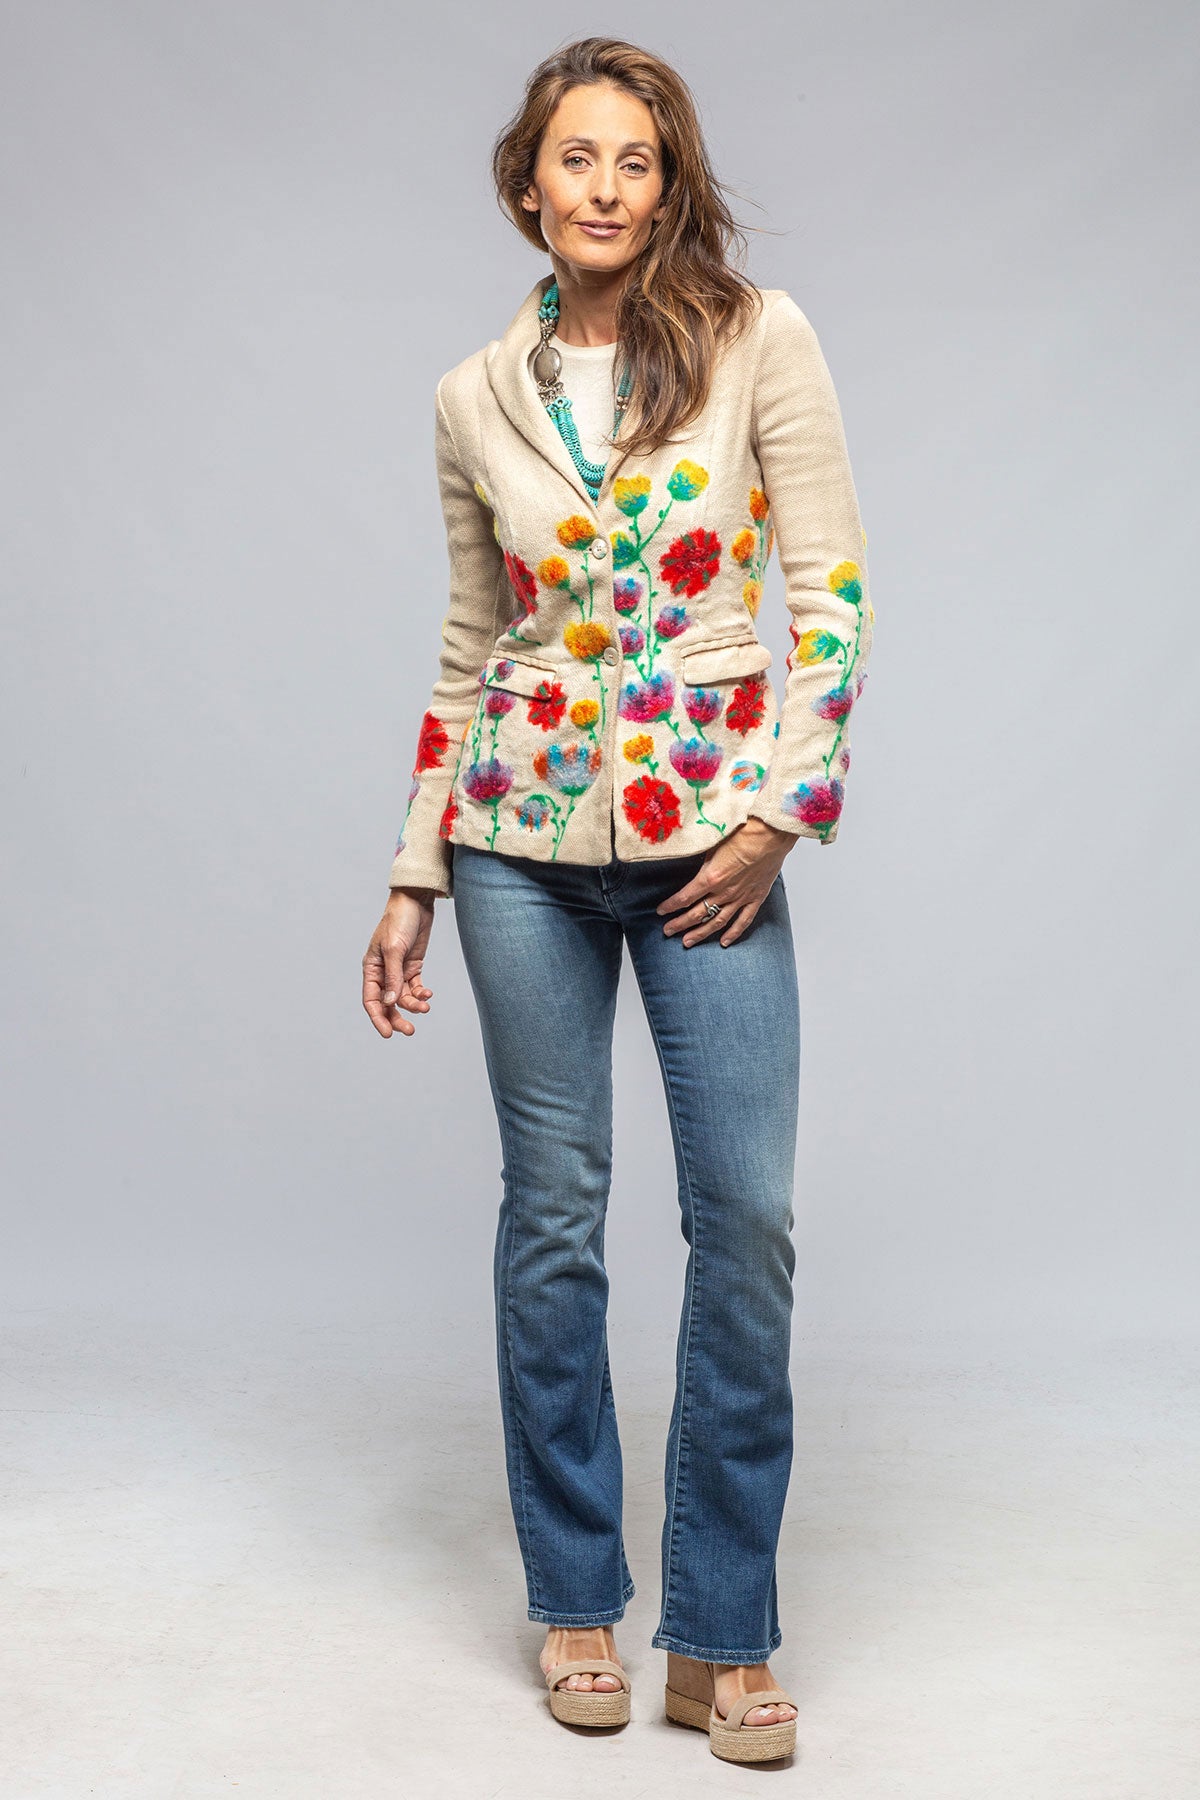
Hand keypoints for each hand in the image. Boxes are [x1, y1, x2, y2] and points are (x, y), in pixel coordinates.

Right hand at [362, 888, 436, 1036]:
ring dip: (413, 1005)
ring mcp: (398, 970)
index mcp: (371, 968)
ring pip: (403, 997)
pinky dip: (421, 994)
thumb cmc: (399, 921)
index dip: (378, 1018)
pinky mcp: (413, 966)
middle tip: (410, 1030)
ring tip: (425, 1007)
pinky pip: (415, 987)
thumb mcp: (394, 949)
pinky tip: (428, 995)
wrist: (416, 902)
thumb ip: (393, 977)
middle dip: (398, 1018)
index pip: (371, 1000)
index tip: (389, 1034)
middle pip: (388, 1003)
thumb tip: (390, 1002)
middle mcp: (383, 972)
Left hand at [656, 818, 794, 946]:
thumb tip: (695, 871)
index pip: (684, 898)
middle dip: (679, 924)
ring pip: (717, 922)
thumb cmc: (742, 833)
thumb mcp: (713, 845)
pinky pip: (743, 921)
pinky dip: (733, 933)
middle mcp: (723, 892)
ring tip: (687, 942)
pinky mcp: (756, 898)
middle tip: (668, 931)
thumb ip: (703, 863)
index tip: (661, 911)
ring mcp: (740, 898)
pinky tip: (724, 942)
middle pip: (697, 914)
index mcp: (710, 878)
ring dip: (700, 933)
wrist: (770, 833)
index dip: (670, 906)